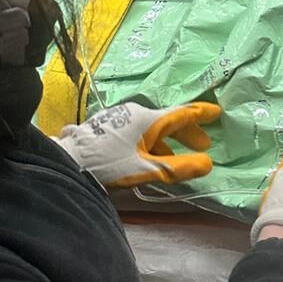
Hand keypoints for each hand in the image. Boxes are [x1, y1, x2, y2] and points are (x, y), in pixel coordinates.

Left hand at [57, 101, 220, 188]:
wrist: (65, 162)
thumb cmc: (107, 164)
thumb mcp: (145, 169)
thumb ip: (178, 168)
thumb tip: (208, 163)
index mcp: (148, 118)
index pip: (182, 114)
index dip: (201, 114)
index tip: (217, 112)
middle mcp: (134, 112)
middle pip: (167, 120)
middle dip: (187, 132)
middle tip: (203, 143)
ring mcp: (119, 118)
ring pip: (151, 127)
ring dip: (167, 140)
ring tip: (176, 156)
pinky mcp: (107, 127)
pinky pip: (138, 131)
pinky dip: (151, 141)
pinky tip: (148, 155)